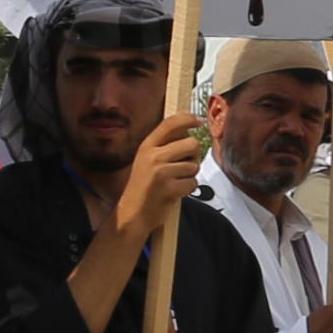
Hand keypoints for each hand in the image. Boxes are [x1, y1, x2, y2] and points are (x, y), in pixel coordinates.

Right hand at [109, 119, 209, 239]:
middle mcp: (153, 156)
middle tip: (184, 165)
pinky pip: (193, 183)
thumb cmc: (143, 186)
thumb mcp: (146, 159)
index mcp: (147, 146)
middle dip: (194, 155)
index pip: (171, 123)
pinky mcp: (170, 189)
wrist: (132, 213)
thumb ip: (163, 145)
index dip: (188, 119)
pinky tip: (175, 192)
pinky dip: (188, 189)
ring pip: (194, 166)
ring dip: (189, 175)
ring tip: (175, 181)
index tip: (199, 121)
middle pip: (191, 143)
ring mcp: (161, 173)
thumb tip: (188, 131)